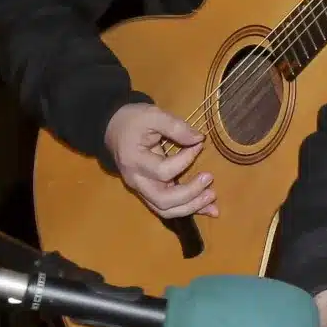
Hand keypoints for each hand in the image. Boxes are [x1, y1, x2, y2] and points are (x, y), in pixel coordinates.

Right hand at [104, 102, 216, 217]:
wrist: (114, 129)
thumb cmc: (133, 120)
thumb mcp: (152, 115)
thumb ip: (176, 127)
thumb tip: (199, 139)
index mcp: (135, 162)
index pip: (163, 171)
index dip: (185, 160)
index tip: (199, 145)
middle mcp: (136, 181)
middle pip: (163, 201)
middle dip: (190, 194)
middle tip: (209, 178)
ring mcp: (141, 190)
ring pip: (166, 210)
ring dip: (192, 207)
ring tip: (212, 197)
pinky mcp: (149, 193)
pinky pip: (168, 207)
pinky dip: (189, 209)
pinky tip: (208, 209)